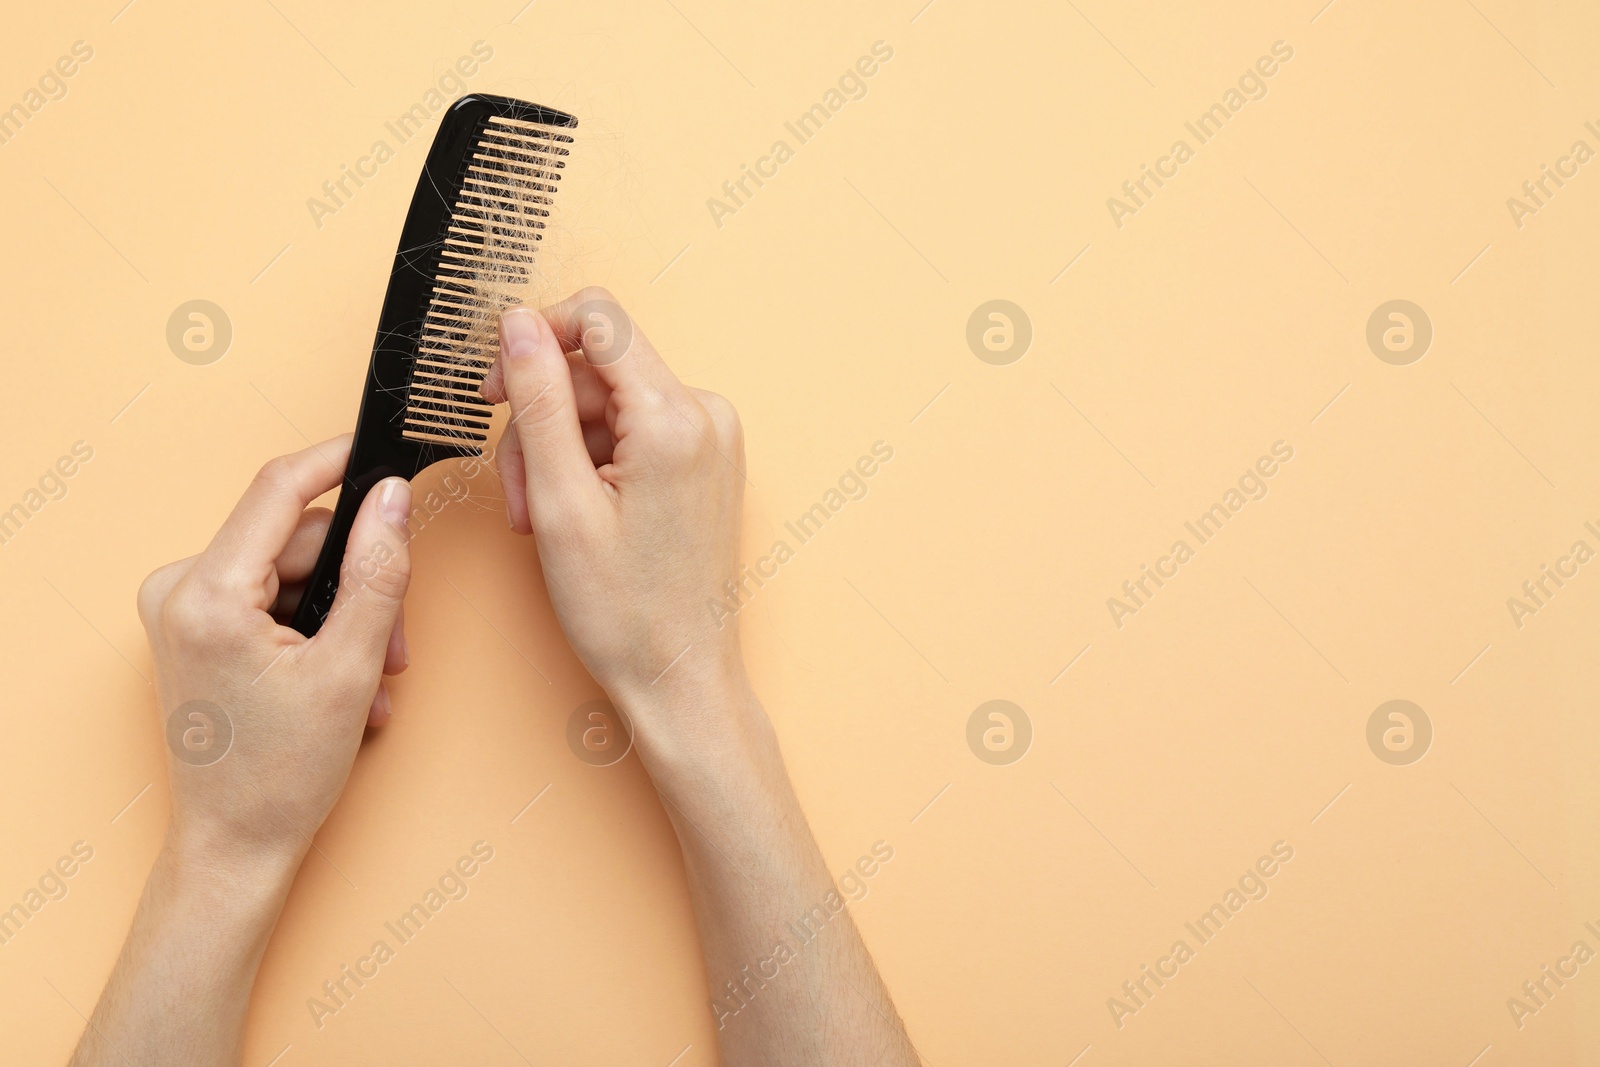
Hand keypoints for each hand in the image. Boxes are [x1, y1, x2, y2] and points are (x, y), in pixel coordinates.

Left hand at [136, 435, 412, 870]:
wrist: (234, 847)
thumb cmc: (279, 776)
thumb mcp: (349, 667)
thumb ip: (377, 571)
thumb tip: (392, 499)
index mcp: (207, 593)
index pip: (280, 489)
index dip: (340, 462)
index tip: (385, 454)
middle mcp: (178, 589)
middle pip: (299, 540)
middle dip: (357, 585)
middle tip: (391, 644)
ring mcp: (180, 609)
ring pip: (294, 571)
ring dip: (344, 618)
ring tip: (368, 678)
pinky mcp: (193, 628)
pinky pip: (273, 597)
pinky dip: (315, 631)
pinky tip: (340, 680)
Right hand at [481, 288, 747, 736]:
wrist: (680, 677)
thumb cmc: (625, 611)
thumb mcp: (559, 501)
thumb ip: (538, 399)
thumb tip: (518, 323)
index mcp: (675, 417)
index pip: (597, 319)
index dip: (533, 339)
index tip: (494, 387)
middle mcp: (707, 413)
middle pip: (594, 370)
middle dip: (541, 423)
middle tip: (521, 497)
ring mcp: (713, 436)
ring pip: (606, 404)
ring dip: (560, 452)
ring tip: (543, 519)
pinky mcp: (706, 459)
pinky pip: (632, 430)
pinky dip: (593, 464)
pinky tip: (578, 515)